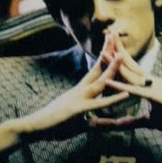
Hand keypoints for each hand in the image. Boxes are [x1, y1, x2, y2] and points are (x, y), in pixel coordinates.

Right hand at [0, 44, 129, 162]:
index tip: (110, 43)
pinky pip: (99, 104)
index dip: (103, 56)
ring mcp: (79, 99)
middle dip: (107, 52)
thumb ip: (95, 120)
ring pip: (100, 82)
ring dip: (111, 69)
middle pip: (97, 69)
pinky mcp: (79, 110)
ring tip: (122, 56)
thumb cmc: (54, 124)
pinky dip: (114, 99)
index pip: (94, 69)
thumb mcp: (78, 120)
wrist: (34, 127)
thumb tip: (105, 120)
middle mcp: (80, 91)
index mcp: (80, 90)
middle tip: (115, 35)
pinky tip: (126, 94)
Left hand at [98, 34, 161, 130]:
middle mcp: (150, 80)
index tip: (108, 45)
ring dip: (115, 63)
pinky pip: (135, 90)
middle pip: (129, 63)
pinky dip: (121, 86)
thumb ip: (133, 121)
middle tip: (105, 35)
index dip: (119, 56)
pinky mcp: (155, 96)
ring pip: (130, 73)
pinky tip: (109, 81)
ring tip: (101, 52)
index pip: (131, 66)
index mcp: (148, 83)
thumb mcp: (150, 121)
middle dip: (116, 50)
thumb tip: (120, 124)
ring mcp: (152, 86)